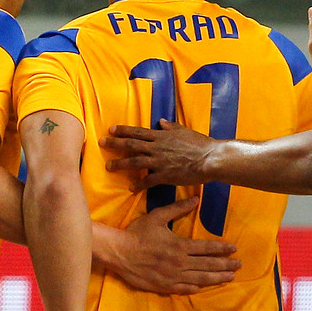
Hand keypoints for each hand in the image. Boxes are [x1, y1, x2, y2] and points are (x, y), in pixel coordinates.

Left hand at [105, 121, 219, 187]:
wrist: (209, 158)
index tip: (111, 130)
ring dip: (120, 164)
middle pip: (131, 145)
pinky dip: (138, 184)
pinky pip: (148, 181)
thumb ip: (170, 127)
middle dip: (115, 144)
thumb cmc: (200, 143)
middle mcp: (157, 147)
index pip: (138, 132)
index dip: (123, 130)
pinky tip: (131, 188)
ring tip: (109, 167)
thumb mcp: (184, 131)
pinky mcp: (165, 175)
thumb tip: (160, 122)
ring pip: (135, 162)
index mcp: (161, 136)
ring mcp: (159, 162)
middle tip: (102, 143)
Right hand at [107, 196, 239, 293]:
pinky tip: (204, 287)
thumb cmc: (138, 233)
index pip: (207, 248)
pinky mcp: (164, 286)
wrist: (119, 253)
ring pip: (200, 278)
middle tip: (239, 265)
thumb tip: (195, 199)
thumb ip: (178, 209)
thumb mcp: (157, 216)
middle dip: (226, 265)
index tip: (234, 249)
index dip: (222, 249)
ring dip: (217, 278)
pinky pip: (184, 288)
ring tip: (230, 278)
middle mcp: (180, 263)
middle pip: (208, 265)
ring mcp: (173, 276)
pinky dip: (196, 288)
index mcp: (180, 246)